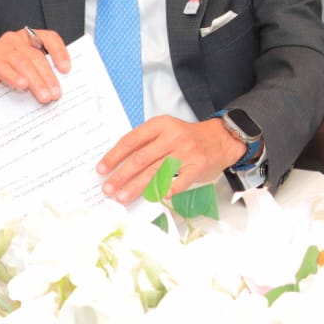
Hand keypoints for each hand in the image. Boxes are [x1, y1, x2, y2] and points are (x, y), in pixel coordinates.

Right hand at [0, 28, 69, 106]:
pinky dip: (14, 77)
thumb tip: (60, 89)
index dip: (59, 52)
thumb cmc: (7, 81)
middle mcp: (15, 39)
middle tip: (55, 95)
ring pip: (22, 63)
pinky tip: (22, 86)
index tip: (67, 69)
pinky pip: (2, 68)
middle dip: (48, 77)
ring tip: (44, 97)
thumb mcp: (28, 76)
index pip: (49, 38)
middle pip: (36, 56)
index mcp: (29, 39)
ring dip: (35, 81)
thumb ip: (42, 76)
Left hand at [97, 116, 244, 203]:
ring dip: (136, 187)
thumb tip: (119, 165)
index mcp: (161, 125)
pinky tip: (155, 198)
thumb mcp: (167, 130)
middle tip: (108, 189)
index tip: (102, 169)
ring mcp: (186, 152)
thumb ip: (147, 143)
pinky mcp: (197, 167)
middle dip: (121, 176)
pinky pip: (178, 182)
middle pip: (141, 159)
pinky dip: (166, 191)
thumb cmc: (188, 137)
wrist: (221, 139)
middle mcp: (173, 137)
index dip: (114, 156)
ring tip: (122, 198)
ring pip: (155, 172)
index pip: (132, 140)